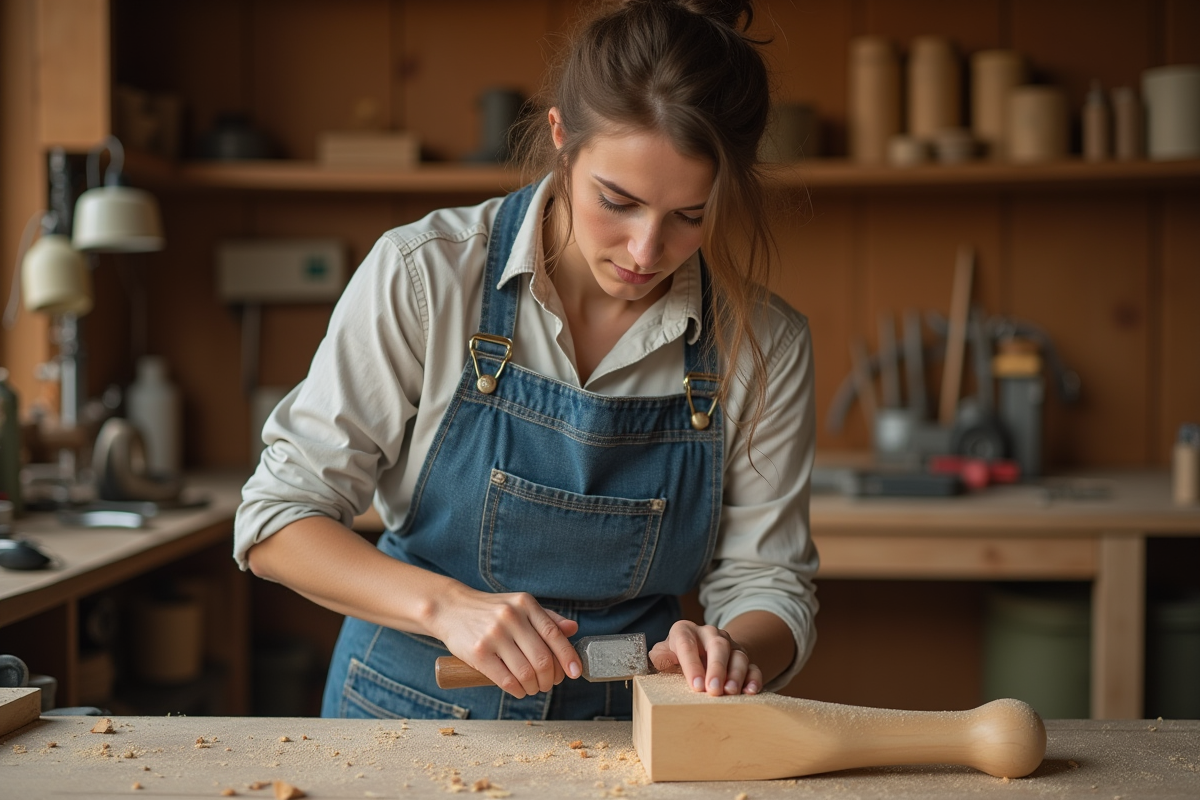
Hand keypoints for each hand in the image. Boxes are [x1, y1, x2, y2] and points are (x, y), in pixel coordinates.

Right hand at [427, 583, 579, 697]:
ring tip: (533, 688)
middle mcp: (511, 617)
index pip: (554, 634)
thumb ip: (547, 618)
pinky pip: (506, 680)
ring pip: (526, 673)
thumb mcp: (519, 606)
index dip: (568, 657)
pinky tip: (519, 690)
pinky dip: (518, 690)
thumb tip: (573, 629)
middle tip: (548, 684)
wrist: (450, 608)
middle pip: (542, 659)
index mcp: (525, 604)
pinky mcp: (478, 653)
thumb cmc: (490, 610)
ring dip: (534, 687)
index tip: (576, 672)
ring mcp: (494, 635)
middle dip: (550, 679)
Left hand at [648, 620, 762, 695]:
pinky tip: (751, 692)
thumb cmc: (675, 656)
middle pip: (718, 646)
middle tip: (714, 691)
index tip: (696, 686)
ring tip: (731, 692)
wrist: (698, 650)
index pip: (687, 645)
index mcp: (685, 631)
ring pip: (738, 656)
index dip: (692, 666)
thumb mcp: (663, 653)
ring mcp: (729, 644)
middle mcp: (709, 634)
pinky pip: (753, 666)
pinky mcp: (743, 657)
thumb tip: (662, 661)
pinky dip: (753, 678)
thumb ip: (660, 657)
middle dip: (717, 669)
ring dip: (736, 674)